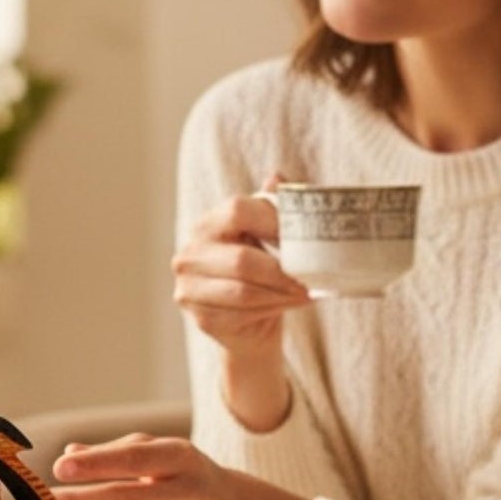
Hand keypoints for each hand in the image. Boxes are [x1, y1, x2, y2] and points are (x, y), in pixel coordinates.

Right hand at [173, 181, 310, 430]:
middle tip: (311, 278)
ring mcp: (189, 288)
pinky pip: (242, 314)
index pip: (237, 211)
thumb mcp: (265, 235)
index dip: (273, 222)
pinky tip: (287, 307)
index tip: (303, 236)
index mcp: (206, 225)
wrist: (246, 322)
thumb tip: (276, 176)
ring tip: (305, 293)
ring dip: (281, 294)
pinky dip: (272, 311)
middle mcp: (189, 254)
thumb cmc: (259, 272)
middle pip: (242, 260)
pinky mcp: (201, 317)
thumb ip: (270, 206)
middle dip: (282, 272)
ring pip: (244, 291)